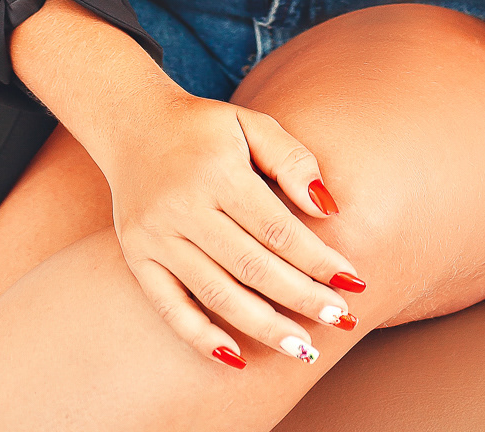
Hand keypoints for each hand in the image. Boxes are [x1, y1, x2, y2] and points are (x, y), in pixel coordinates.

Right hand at [102, 88, 365, 368]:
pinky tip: (235, 359)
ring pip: (216, 293)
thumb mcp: (251, 125)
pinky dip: (200, 336)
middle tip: (341, 320)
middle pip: (251, 266)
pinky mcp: (138, 257)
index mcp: (218, 171)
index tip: (352, 282)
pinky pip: (169, 307)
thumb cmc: (205, 128)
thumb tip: (328, 208)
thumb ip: (292, 159)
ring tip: (303, 349)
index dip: (316, 259)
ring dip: (263, 326)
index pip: (276, 228)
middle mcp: (184, 206)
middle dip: (300, 298)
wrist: (133, 125)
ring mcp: (156, 236)